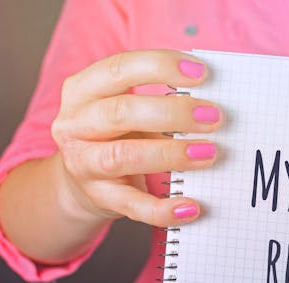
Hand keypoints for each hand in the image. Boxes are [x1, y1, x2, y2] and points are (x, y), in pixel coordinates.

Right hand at [50, 49, 221, 226]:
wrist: (81, 183)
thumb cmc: (116, 135)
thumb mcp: (126, 109)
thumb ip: (159, 101)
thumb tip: (210, 105)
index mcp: (82, 90)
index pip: (119, 69)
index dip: (160, 66)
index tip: (201, 73)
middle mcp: (75, 125)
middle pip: (121, 112)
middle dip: (172, 112)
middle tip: (213, 117)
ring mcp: (84, 164)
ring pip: (124, 156)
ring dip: (171, 154)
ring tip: (208, 153)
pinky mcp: (101, 198)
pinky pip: (134, 206)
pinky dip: (164, 209)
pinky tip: (191, 206)